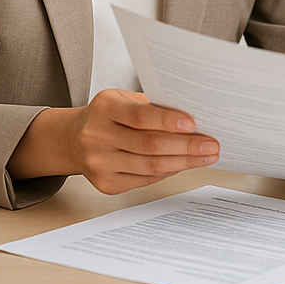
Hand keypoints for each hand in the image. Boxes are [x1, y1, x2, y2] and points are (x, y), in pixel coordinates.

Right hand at [9, 89, 218, 193]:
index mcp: (105, 107)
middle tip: (211, 145)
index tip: (193, 123)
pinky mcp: (106, 184)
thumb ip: (152, 106)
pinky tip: (183, 164)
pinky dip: (168, 171)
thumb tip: (193, 118)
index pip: (140, 116)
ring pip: (150, 166)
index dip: (167, 120)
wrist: (73, 139)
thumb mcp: (123, 99)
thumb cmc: (108, 115)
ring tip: (206, 156)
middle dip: (186, 146)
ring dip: (183, 162)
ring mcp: (99, 163)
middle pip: (149, 145)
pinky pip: (145, 180)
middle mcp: (98, 136)